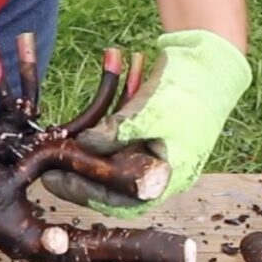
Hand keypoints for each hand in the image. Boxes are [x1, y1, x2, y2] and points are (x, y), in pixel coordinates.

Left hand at [42, 29, 250, 215]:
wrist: (212, 61)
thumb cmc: (188, 91)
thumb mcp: (150, 114)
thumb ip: (117, 133)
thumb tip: (85, 146)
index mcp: (168, 178)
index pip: (120, 200)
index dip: (85, 192)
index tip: (55, 180)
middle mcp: (161, 171)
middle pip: (113, 183)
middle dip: (81, 172)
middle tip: (49, 166)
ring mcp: (155, 151)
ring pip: (113, 160)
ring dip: (89, 152)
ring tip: (60, 147)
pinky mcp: (149, 131)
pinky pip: (120, 139)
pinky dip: (103, 130)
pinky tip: (82, 127)